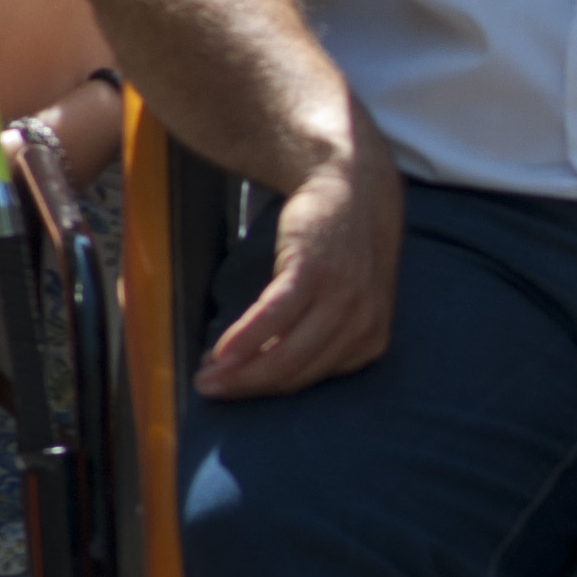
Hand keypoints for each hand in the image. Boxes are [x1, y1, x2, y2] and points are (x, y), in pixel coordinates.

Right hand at [199, 122, 401, 398]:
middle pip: (295, 373)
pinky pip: (274, 316)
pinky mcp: (313, 272)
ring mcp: (340, 300)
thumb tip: (265, 367)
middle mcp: (362, 325)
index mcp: (370, 340)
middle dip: (247, 388)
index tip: (232, 387)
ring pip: (284, 353)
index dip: (265, 388)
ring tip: (205, 378)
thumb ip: (319, 334)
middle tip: (209, 391)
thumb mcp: (346, 299)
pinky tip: (219, 353)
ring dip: (239, 372)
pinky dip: (245, 339)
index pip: (310, 379)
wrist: (351, 185)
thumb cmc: (341, 249)